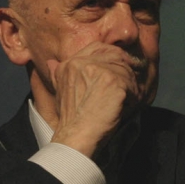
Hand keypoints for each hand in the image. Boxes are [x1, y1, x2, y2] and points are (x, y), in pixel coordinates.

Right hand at [48, 42, 138, 158]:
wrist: (76, 136)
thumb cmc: (70, 119)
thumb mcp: (60, 92)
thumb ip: (58, 74)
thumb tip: (50, 62)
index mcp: (70, 64)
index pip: (98, 47)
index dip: (112, 54)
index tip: (120, 66)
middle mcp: (82, 63)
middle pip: (115, 55)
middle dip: (125, 69)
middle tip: (129, 84)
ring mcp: (99, 71)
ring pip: (125, 69)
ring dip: (130, 84)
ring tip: (127, 100)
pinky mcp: (113, 82)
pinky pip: (132, 84)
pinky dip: (134, 95)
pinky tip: (128, 105)